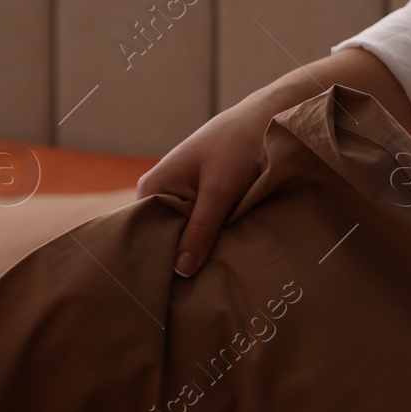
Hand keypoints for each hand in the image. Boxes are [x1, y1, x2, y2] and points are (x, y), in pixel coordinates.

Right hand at [138, 92, 273, 277]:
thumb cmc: (238, 146)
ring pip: (184, 235)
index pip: (142, 235)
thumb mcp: (219, 191)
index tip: (167, 289)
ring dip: (197, 251)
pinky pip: (200, 228)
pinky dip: (210, 240)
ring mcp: (183, 198)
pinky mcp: (203, 201)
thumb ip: (200, 230)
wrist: (268, 119)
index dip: (155, 260)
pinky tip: (219, 260)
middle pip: (163, 238)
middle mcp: (162, 194)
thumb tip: (181, 272)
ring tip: (205, 280)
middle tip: (189, 292)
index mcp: (153, 188)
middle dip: (177, 259)